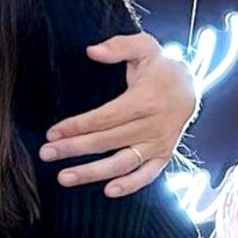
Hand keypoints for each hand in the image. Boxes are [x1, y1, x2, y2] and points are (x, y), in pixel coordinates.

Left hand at [40, 31, 195, 197]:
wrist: (191, 86)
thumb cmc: (160, 67)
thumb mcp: (144, 47)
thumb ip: (119, 46)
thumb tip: (91, 51)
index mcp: (145, 100)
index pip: (104, 117)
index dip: (77, 126)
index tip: (52, 133)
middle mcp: (153, 125)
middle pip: (107, 141)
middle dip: (74, 149)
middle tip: (46, 154)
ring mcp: (159, 143)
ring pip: (123, 163)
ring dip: (93, 173)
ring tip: (64, 178)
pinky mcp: (164, 155)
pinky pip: (148, 175)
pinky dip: (131, 185)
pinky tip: (108, 191)